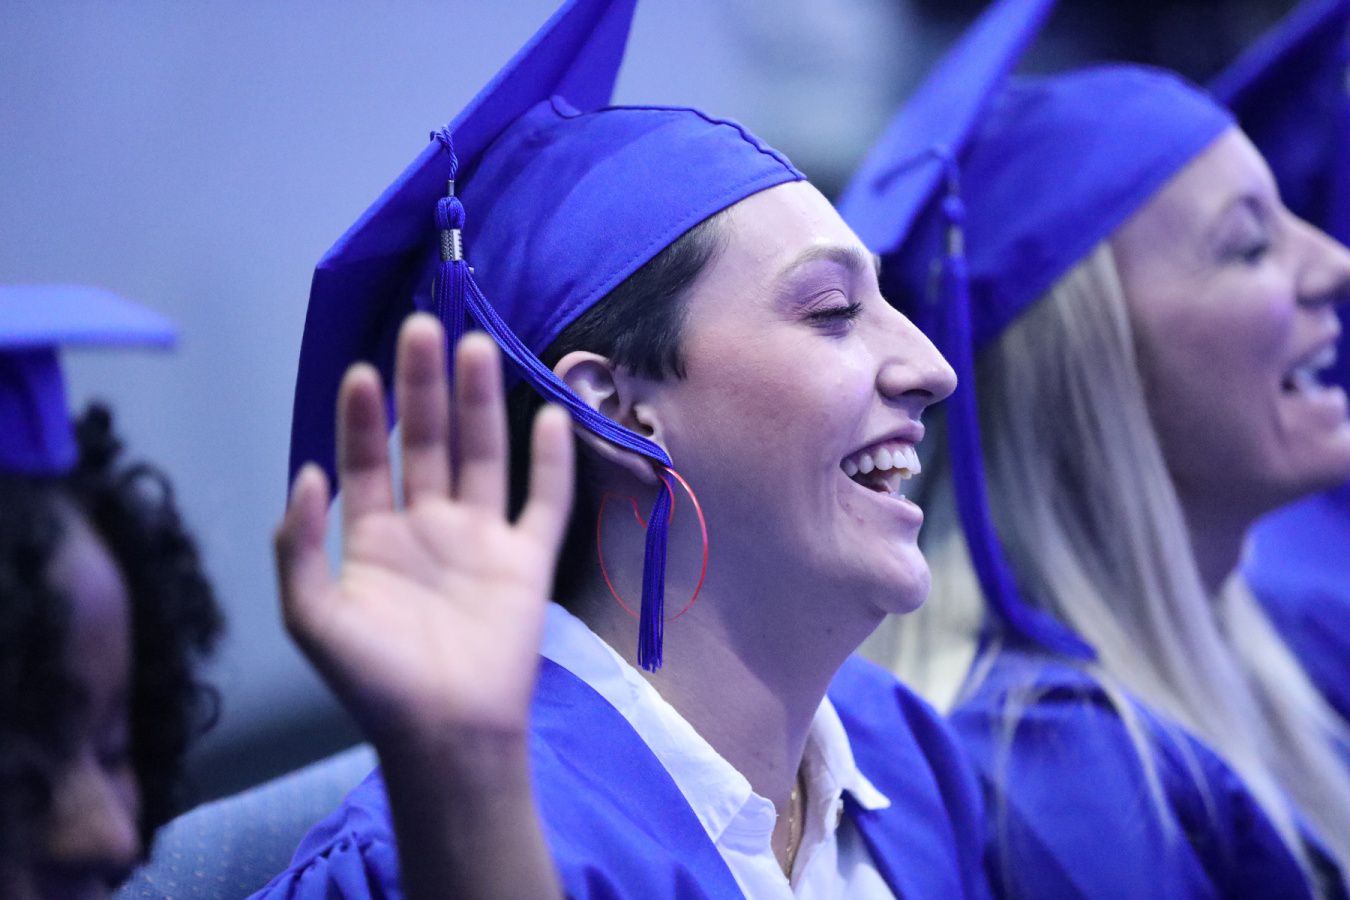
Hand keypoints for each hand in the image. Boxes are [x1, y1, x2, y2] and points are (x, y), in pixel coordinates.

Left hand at [274, 314, 573, 750]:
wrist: (448, 734)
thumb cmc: (376, 681)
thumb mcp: (313, 618)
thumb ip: (299, 546)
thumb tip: (305, 473)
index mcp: (374, 538)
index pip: (368, 462)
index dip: (364, 418)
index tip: (363, 370)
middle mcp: (428, 526)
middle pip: (428, 442)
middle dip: (423, 387)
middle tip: (422, 328)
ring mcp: (482, 539)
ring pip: (483, 456)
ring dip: (479, 403)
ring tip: (475, 347)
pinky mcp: (528, 559)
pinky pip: (546, 500)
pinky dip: (552, 460)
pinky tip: (550, 415)